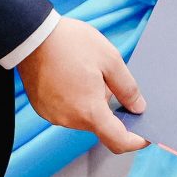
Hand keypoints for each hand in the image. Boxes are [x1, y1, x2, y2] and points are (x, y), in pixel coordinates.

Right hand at [15, 17, 147, 153]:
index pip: (118, 141)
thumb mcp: (110, 59)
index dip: (135, 141)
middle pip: (100, 125)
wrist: (32, 35)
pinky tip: (72, 75)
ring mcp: (53, 115)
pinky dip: (75, 99)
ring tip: (86, 71)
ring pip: (83, 117)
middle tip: (107, 78)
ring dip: (91, 102)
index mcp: (89, 111)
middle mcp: (69, 120)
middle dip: (110, 107)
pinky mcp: (42, 108)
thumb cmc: (71, 43)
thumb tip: (138, 108)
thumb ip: (127, 88)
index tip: (144, 134)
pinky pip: (67, 110)